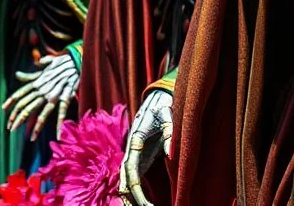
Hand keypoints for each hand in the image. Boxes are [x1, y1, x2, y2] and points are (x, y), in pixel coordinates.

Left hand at [2, 54, 78, 137]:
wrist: (74, 60)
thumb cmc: (59, 64)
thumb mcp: (43, 69)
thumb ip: (30, 76)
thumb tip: (17, 74)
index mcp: (36, 83)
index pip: (20, 94)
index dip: (10, 102)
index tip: (3, 110)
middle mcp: (42, 90)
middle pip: (27, 107)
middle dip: (18, 119)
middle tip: (11, 129)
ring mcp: (53, 95)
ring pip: (42, 114)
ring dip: (36, 127)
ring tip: (31, 139)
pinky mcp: (65, 98)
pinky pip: (61, 113)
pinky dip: (60, 125)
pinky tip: (58, 135)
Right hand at [119, 89, 172, 205]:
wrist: (157, 99)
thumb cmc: (164, 106)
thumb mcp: (168, 114)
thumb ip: (169, 131)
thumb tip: (170, 154)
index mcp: (135, 141)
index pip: (130, 170)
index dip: (136, 189)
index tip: (146, 205)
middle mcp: (130, 150)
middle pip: (124, 179)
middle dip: (133, 199)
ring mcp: (133, 155)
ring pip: (125, 181)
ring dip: (131, 197)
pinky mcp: (139, 158)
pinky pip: (132, 178)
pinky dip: (134, 192)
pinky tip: (141, 204)